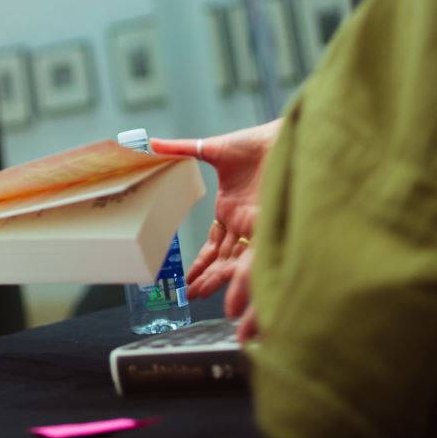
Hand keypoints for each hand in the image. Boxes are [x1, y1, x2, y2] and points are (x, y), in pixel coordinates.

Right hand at [152, 121, 279, 335]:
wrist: (284, 138)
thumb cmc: (256, 141)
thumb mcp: (212, 149)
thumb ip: (181, 149)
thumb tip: (152, 143)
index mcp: (233, 209)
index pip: (215, 244)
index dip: (201, 261)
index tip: (188, 278)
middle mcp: (247, 224)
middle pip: (225, 259)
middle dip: (208, 278)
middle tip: (191, 295)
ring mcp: (259, 229)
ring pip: (238, 264)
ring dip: (222, 283)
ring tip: (204, 299)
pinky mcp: (270, 231)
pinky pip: (254, 261)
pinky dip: (242, 281)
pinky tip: (233, 298)